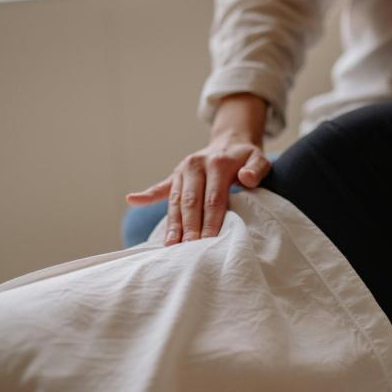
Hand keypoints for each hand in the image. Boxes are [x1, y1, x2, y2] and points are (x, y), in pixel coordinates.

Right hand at [125, 93, 268, 245]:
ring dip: (172, 223)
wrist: (229, 141)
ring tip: (170, 245)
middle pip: (191, 202)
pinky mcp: (174, 175)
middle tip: (188, 250)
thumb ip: (257, 168)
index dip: (211, 221)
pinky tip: (132, 200)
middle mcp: (196, 165)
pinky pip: (160, 187)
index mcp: (217, 164)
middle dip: (189, 227)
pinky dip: (146, 195)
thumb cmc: (246, 157)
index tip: (209, 241)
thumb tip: (246, 178)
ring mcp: (183, 171)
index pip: (213, 198)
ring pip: (176, 200)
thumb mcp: (259, 158)